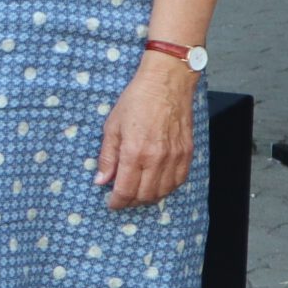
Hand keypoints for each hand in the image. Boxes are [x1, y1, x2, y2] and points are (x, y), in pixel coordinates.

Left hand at [96, 53, 195, 209]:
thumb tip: (101, 180)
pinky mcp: (187, 153)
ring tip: (138, 194)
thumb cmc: (135, 101)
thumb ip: (107, 157)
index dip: (117, 202)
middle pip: (145, 195)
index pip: (125, 190)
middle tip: (122, 199)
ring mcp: (175, 157)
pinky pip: (179, 181)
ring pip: (163, 191)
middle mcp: (156, 159)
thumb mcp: (112, 127)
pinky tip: (157, 185)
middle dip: (131, 202)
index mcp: (134, 153)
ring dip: (149, 197)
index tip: (111, 204)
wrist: (166, 84)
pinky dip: (167, 188)